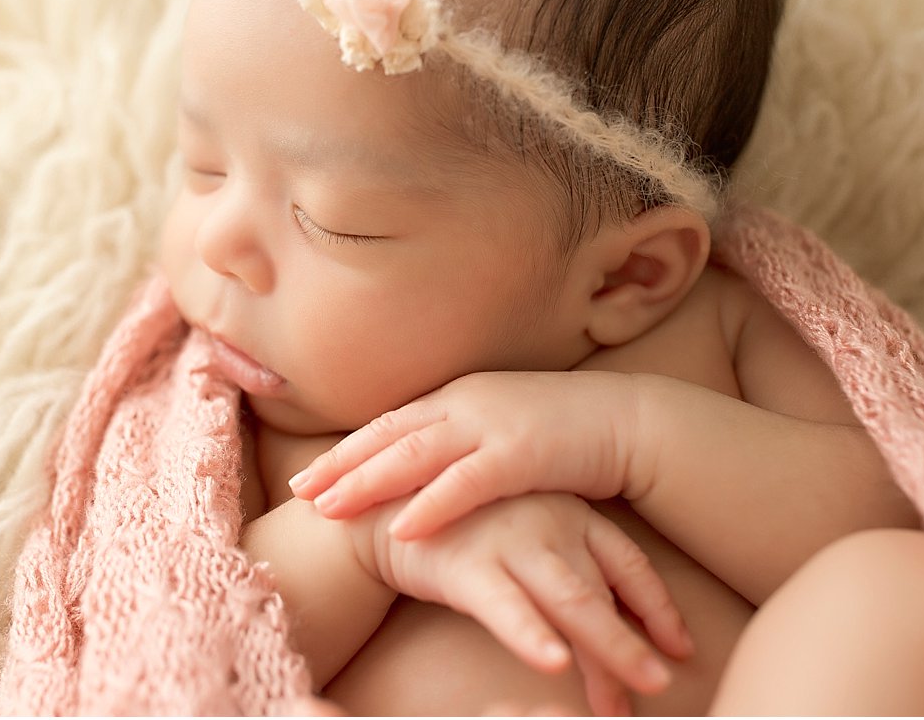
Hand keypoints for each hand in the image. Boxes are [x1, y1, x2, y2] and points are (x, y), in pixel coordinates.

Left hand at [293, 370, 644, 539]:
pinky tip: (402, 527)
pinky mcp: (522, 453)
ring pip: (415, 454)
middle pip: (388, 435)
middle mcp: (466, 404)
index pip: (387, 423)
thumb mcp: (499, 427)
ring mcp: (493, 425)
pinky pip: (467, 482)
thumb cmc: (561, 431)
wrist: (626, 421)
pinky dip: (432, 504)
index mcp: (458, 397)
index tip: (305, 474)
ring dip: (368, 482)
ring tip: (330, 508)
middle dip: (340, 464)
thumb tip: (418, 462)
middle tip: (297, 491)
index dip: (344, 449)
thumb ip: (459, 439)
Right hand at [352, 492, 691, 712]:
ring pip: (571, 603)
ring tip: (620, 702)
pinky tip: (553, 661)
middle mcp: (550, 525)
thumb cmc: (465, 523)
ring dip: (603, 653)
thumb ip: (567, 567)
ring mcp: (511, 542)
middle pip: (604, 594)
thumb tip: (611, 626)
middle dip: (633, 648)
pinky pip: (507, 606)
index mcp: (571, 514)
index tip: (681, 648)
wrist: (386, 500)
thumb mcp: (529, 531)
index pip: (629, 563)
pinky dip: (531, 635)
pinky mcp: (468, 563)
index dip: (658, 607)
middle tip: (660, 688)